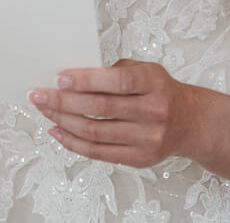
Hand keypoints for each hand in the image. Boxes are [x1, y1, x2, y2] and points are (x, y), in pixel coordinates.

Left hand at [28, 60, 194, 166]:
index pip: (117, 81)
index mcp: (153, 83)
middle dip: (63, 101)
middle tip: (39, 95)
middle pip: (100, 108)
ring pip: (95, 132)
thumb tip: (71, 78)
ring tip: (45, 111)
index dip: (86, 80)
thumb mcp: (144, 70)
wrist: (190, 122)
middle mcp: (153, 111)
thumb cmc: (159, 90)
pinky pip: (99, 153)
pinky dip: (73, 142)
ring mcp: (147, 138)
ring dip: (63, 121)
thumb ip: (113, 72)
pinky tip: (58, 131)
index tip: (59, 78)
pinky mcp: (140, 159)